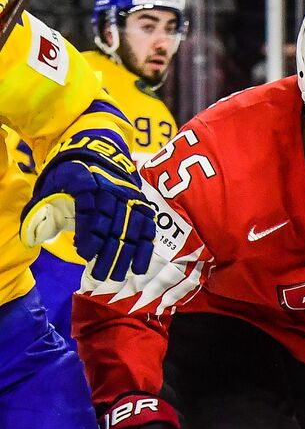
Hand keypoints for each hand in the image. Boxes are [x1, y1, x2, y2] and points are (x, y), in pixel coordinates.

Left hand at [20, 129, 155, 281]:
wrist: (100, 151)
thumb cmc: (72, 172)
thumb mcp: (53, 183)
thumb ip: (43, 209)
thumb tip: (33, 236)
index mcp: (88, 182)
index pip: (91, 213)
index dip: (89, 235)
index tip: (83, 253)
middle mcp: (113, 190)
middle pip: (113, 226)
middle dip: (108, 254)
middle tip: (102, 276)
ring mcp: (131, 199)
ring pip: (131, 231)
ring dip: (125, 257)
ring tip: (117, 277)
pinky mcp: (143, 205)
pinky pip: (148, 230)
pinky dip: (144, 250)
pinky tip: (139, 269)